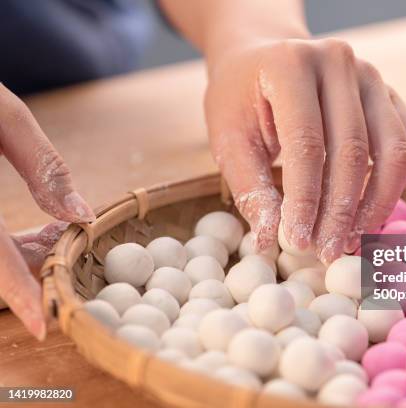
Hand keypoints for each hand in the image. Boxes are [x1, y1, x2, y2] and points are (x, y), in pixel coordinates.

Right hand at [0, 84, 94, 339]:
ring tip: (49, 231)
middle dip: (27, 267)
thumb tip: (81, 216)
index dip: (17, 295)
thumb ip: (44, 168)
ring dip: (15, 256)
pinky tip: (31, 226)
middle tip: (61, 244)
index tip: (42, 324)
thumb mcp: (4, 116)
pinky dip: (1, 244)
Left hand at [205, 38, 405, 262]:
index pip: (307, 144)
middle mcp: (338, 62)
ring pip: (394, 150)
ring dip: (376, 204)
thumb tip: (273, 242)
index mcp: (291, 65)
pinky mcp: (391, 93)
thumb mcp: (230, 140)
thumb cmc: (241, 101)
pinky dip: (399, 182)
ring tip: (352, 239)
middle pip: (353, 151)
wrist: (265, 60)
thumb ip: (252, 189)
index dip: (305, 200)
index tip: (298, 243)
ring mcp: (372, 76)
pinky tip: (374, 208)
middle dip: (340, 212)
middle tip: (327, 252)